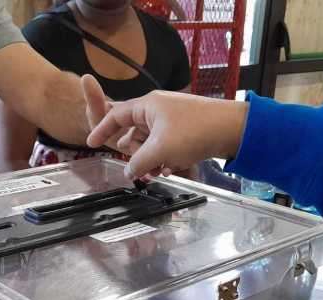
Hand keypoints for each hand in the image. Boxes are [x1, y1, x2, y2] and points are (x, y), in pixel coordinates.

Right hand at [85, 83, 248, 178]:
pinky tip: (173, 168)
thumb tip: (128, 172)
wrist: (232, 129)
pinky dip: (165, 157)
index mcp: (147, 105)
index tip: (90, 143)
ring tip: (161, 171)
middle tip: (142, 168)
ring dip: (151, 159)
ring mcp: (171, 119)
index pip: (116, 115)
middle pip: (133, 133)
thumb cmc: (194, 132)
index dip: (102, 129)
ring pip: (150, 142)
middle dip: (135, 154)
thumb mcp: (159, 150)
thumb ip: (138, 163)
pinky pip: (165, 145)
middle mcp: (157, 108)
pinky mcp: (184, 129)